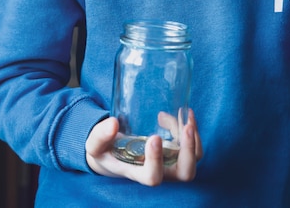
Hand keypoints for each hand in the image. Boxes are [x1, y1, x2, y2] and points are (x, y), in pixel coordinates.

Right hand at [85, 109, 202, 185]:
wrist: (112, 152)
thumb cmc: (104, 151)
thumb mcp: (95, 144)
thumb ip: (100, 135)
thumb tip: (113, 123)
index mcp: (139, 173)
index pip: (153, 177)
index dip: (157, 160)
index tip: (154, 138)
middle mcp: (159, 171)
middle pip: (185, 173)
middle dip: (190, 151)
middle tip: (186, 127)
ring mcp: (170, 162)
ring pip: (194, 158)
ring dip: (194, 137)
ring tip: (185, 114)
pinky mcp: (176, 149)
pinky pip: (192, 144)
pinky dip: (191, 127)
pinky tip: (180, 112)